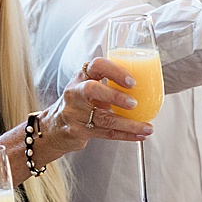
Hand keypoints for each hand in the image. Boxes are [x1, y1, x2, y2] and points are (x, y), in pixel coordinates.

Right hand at [38, 57, 152, 155]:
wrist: (54, 128)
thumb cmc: (79, 104)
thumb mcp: (89, 88)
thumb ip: (110, 84)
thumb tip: (147, 86)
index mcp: (82, 77)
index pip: (96, 65)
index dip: (115, 71)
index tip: (132, 81)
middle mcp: (75, 92)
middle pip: (92, 90)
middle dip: (115, 96)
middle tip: (134, 103)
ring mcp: (74, 113)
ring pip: (103, 118)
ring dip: (129, 124)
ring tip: (147, 127)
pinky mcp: (78, 131)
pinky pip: (105, 133)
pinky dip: (125, 135)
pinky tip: (139, 135)